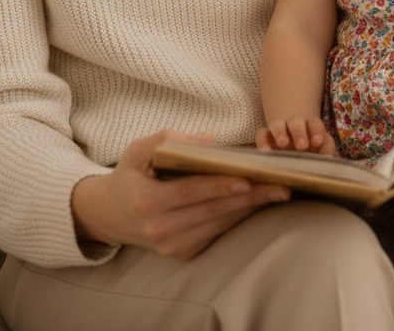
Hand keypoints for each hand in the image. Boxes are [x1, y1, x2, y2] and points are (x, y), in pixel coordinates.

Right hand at [71, 130, 290, 259]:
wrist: (112, 215)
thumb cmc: (130, 175)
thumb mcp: (137, 150)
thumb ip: (166, 139)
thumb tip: (206, 141)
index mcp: (146, 201)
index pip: (191, 191)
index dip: (220, 185)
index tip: (248, 177)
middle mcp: (159, 229)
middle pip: (212, 210)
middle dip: (249, 197)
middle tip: (281, 184)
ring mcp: (171, 246)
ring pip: (218, 224)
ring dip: (249, 208)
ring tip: (277, 192)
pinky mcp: (182, 254)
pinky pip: (215, 232)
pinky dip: (237, 217)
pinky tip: (256, 202)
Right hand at [256, 116, 336, 154]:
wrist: (292, 154)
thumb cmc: (311, 153)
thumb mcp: (321, 151)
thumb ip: (326, 151)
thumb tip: (329, 160)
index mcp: (311, 128)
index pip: (314, 124)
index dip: (316, 131)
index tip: (318, 141)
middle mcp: (295, 126)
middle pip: (297, 122)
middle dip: (299, 132)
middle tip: (302, 145)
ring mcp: (279, 130)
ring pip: (278, 125)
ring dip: (280, 133)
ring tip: (283, 144)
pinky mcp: (266, 137)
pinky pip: (262, 134)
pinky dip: (263, 141)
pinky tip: (265, 152)